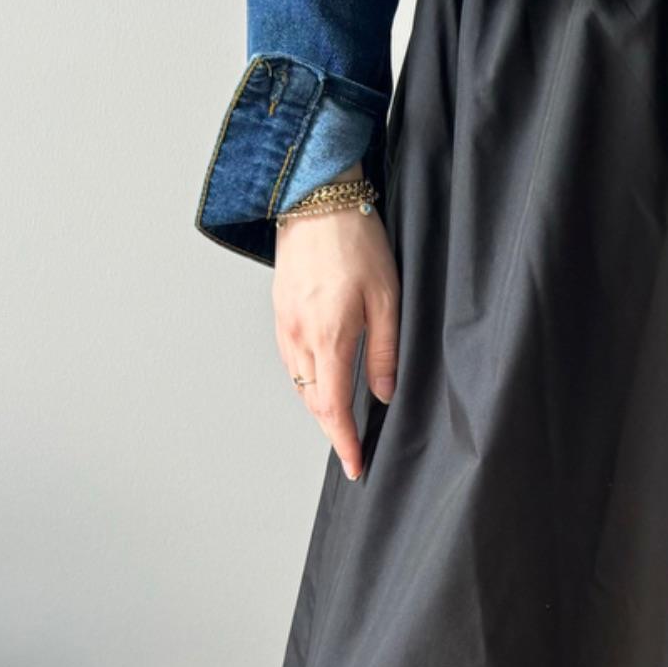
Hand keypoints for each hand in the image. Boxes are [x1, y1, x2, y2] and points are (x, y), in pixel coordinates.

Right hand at [272, 181, 399, 481]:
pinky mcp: (280, 313)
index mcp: (330, 337)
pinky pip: (291, 361)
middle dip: (332, 432)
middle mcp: (300, 337)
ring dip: (318, 408)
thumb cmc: (357, 243)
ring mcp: (285, 326)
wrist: (315, 200)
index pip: (332, 408)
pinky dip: (307, 382)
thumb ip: (385, 350)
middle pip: (312, 402)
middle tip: (352, 452)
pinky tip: (322, 382)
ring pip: (300, 383)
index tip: (354, 465)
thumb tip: (383, 393)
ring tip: (341, 424)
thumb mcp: (388, 298)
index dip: (343, 442)